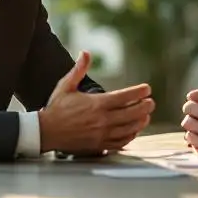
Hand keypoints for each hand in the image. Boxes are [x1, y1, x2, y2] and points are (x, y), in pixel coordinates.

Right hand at [39, 51, 154, 153]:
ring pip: (129, 129)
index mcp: (96, 104)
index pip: (125, 97)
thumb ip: (78, 69)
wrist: (46, 131)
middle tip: (151, 103)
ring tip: (146, 116)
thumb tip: (85, 52)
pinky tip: (133, 131)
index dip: (139, 92)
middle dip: (145, 107)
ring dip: (140, 122)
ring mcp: (102, 134)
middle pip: (132, 113)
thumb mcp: (66, 86)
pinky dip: (130, 136)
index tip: (147, 89)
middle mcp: (102, 120)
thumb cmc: (56, 108)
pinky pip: (120, 142)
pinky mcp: (99, 145)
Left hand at [181, 65, 197, 153]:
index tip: (197, 101)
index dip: (193, 97)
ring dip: (190, 122)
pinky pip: (191, 138)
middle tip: (195, 112)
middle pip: (188, 108)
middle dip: (190, 109)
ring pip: (188, 123)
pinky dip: (192, 136)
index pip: (193, 95)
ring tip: (196, 123)